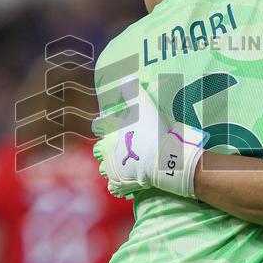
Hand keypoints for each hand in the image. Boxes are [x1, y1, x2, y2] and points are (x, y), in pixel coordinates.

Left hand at [92, 86, 207, 198]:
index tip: (106, 125)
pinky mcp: (119, 184)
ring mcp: (112, 168)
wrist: (164, 157)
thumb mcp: (145, 104)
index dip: (102, 124)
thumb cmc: (154, 130)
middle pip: (98, 150)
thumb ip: (134, 89)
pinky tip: (124, 183)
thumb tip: (127, 75)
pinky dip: (118, 186)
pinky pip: (113, 187)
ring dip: (111, 167)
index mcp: (111, 131)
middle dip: (105, 149)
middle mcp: (107, 149)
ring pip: (104, 169)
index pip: (98, 125)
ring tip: (122, 166)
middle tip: (117, 148)